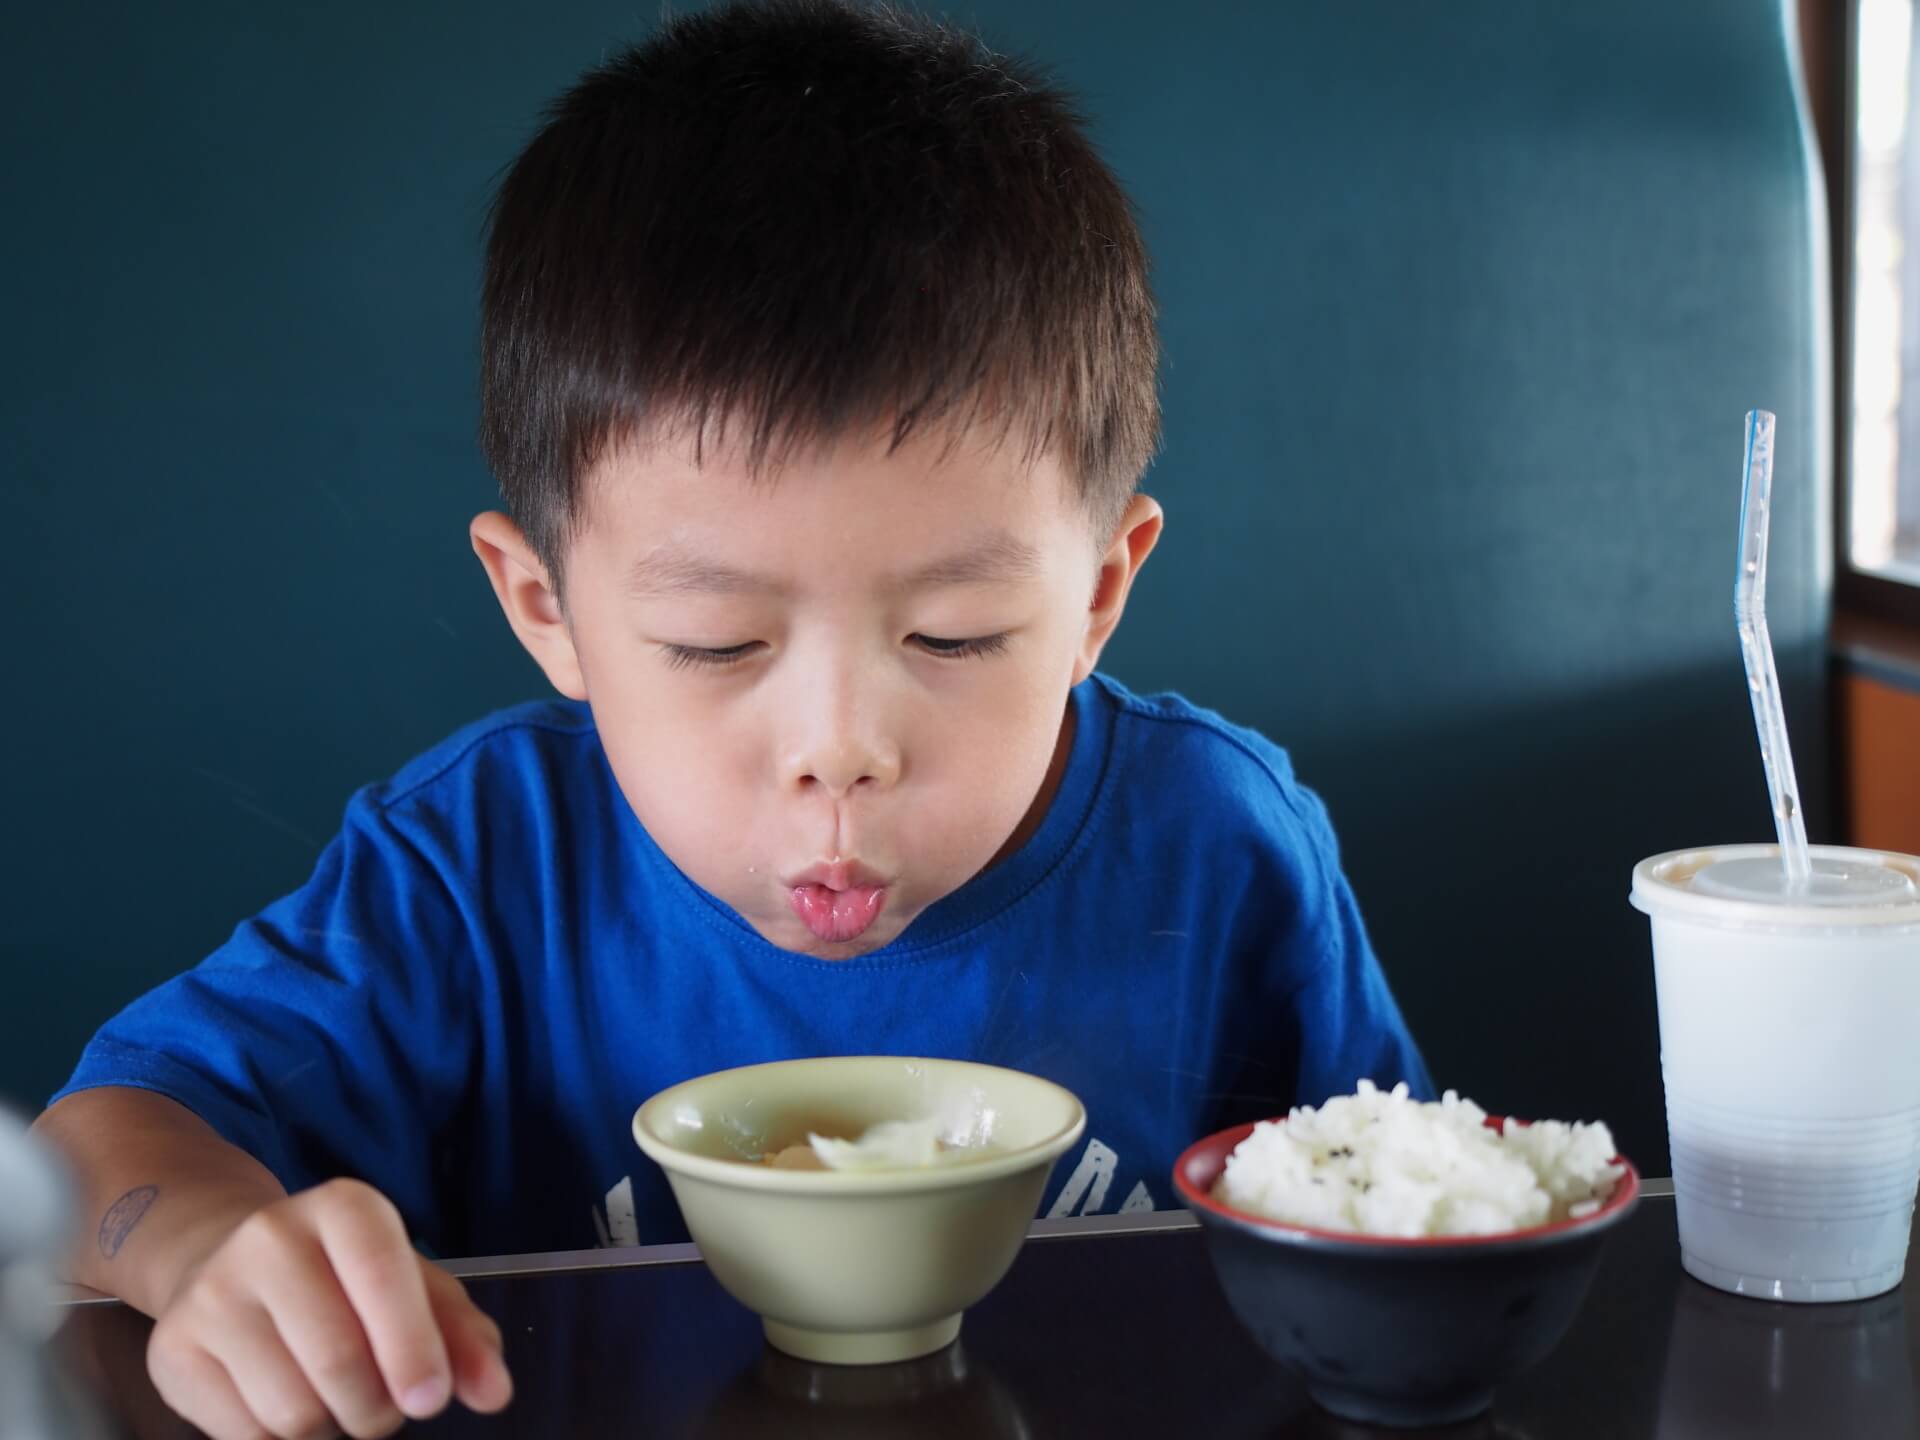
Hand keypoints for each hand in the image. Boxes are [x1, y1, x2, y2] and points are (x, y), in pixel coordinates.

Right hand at [145, 1178, 511, 1438]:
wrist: (227, 1260)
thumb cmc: (345, 1280)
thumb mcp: (415, 1289)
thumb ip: (465, 1338)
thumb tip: (495, 1393)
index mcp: (345, 1208)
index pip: (384, 1277)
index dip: (413, 1348)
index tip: (430, 1398)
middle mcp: (270, 1236)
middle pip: (340, 1363)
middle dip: (377, 1409)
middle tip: (384, 1406)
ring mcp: (212, 1292)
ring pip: (293, 1410)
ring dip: (331, 1428)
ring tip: (335, 1399)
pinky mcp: (172, 1349)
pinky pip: (245, 1436)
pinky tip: (286, 1403)